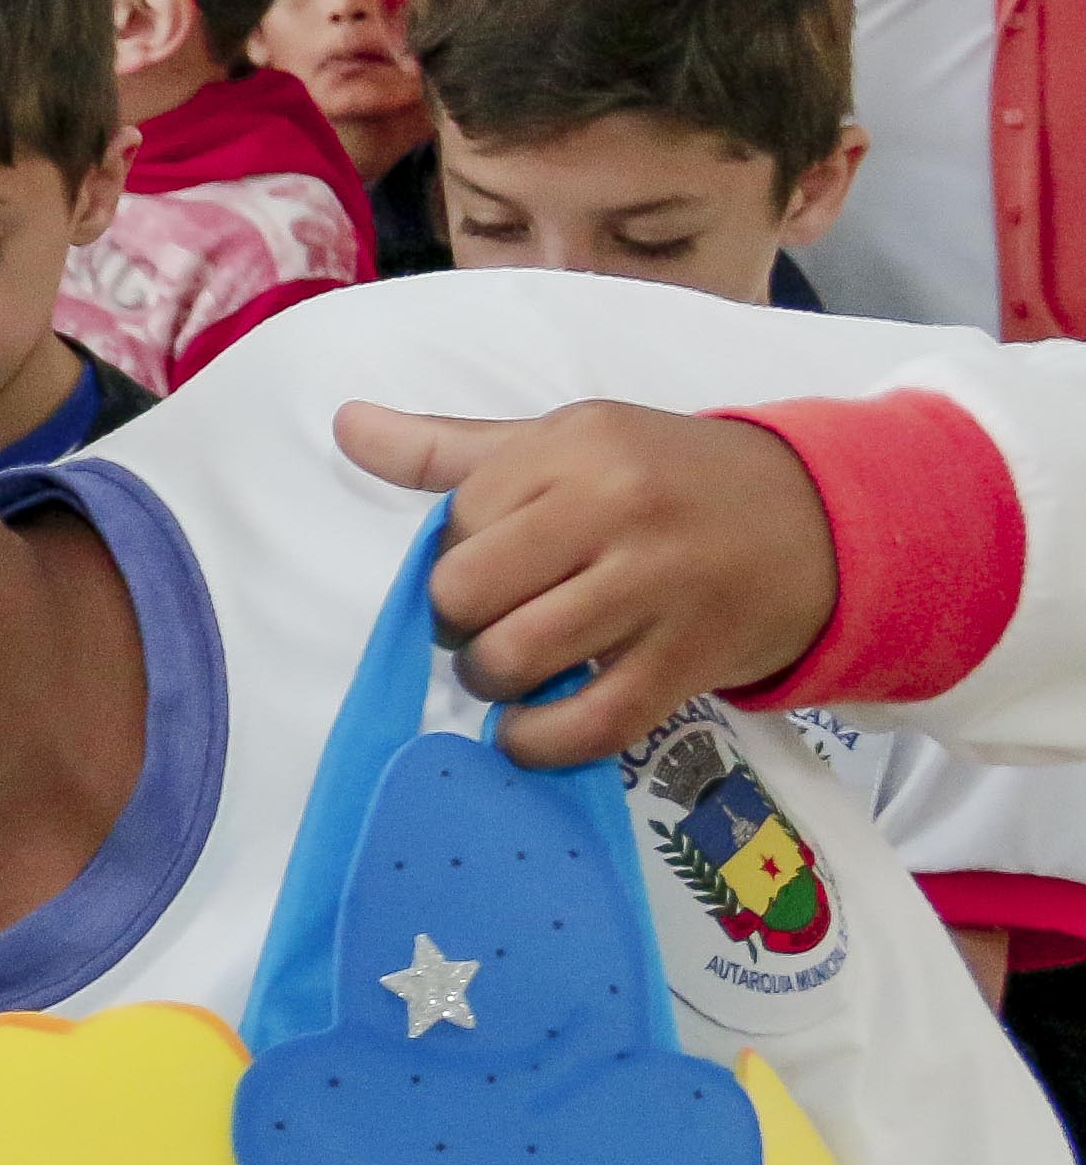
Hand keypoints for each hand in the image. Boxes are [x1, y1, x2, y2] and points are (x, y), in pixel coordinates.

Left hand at [334, 399, 835, 764]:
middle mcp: (617, 508)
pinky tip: (529, 730)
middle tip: (492, 624)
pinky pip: (589, 723)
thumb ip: (449, 448)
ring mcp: (659, 587)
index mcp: (577, 447)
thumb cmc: (665, 478)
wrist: (819, 519)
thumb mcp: (565, 442)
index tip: (491, 568)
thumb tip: (345, 423)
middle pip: (468, 593)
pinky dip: (539, 742)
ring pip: (518, 656)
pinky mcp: (691, 659)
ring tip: (513, 669)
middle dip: (460, 625)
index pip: (456, 523)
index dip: (454, 559)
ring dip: (494, 681)